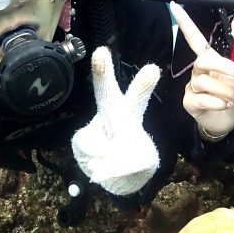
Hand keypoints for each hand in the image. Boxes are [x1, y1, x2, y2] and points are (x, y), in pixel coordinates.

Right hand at [72, 46, 160, 195]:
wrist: (116, 179)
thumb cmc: (134, 158)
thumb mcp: (146, 160)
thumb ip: (135, 159)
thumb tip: (111, 160)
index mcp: (130, 113)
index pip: (137, 97)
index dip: (143, 85)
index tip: (153, 69)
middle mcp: (109, 114)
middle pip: (106, 92)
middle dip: (103, 74)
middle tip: (101, 53)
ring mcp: (92, 127)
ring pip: (102, 141)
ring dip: (114, 158)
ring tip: (118, 161)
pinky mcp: (80, 142)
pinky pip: (92, 154)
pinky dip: (102, 166)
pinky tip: (101, 166)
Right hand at [169, 2, 233, 139]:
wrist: (230, 121)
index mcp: (211, 61)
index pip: (195, 39)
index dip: (185, 23)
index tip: (175, 6)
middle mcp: (199, 71)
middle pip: (202, 60)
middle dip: (222, 66)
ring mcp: (192, 87)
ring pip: (204, 82)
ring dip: (226, 89)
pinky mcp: (189, 102)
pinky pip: (201, 98)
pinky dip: (217, 102)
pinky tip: (226, 104)